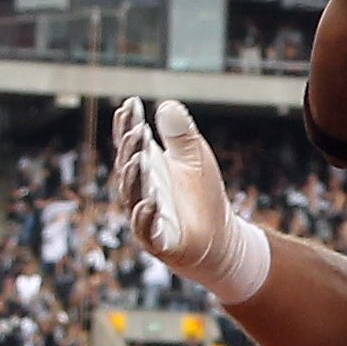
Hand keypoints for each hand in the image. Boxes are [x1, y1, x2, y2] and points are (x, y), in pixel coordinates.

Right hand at [115, 97, 270, 305]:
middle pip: (129, 167)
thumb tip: (167, 104)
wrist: (219, 238)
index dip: (127, 125)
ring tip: (139, 158)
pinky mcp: (159, 241)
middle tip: (137, 130)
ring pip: (134, 196)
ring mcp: (147, 216)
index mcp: (148, 168)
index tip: (130, 104)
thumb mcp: (195, 158)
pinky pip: (147, 230)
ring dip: (134, 178)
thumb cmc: (203, 195)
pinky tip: (149, 202)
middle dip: (131, 149)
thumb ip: (181, 134)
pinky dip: (145, 216)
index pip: (131, 144)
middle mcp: (141, 190)